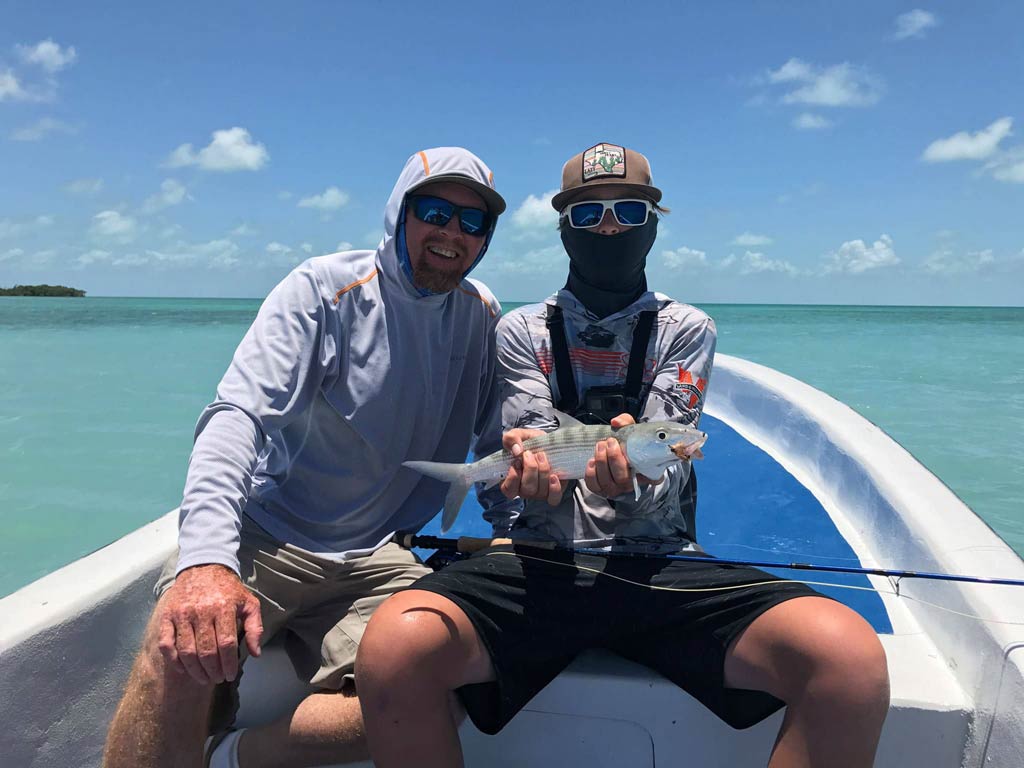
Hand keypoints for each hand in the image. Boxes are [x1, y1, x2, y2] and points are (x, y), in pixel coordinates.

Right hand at [156, 564, 262, 684]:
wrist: (203, 567)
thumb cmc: (228, 589)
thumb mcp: (249, 602)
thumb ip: (254, 627)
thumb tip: (256, 653)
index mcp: (224, 607)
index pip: (226, 644)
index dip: (229, 664)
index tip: (230, 675)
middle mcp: (201, 611)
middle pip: (206, 651)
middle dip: (213, 671)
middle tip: (217, 678)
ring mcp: (182, 614)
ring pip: (186, 651)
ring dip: (195, 670)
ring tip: (204, 678)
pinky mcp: (167, 616)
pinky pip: (166, 644)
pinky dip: (173, 661)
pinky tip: (184, 669)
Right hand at [500, 428, 562, 505]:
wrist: (548, 442)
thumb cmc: (530, 442)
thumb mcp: (518, 435)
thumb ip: (512, 438)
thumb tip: (517, 450)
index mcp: (512, 480)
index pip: (508, 489)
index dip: (513, 476)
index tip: (517, 460)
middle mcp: (524, 490)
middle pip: (527, 489)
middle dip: (531, 469)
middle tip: (532, 454)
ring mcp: (539, 492)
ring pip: (540, 491)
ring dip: (543, 472)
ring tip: (542, 456)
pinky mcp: (554, 491)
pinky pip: (554, 498)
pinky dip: (554, 488)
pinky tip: (554, 476)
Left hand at [583, 414, 663, 496]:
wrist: (614, 451)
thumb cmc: (626, 443)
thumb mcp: (630, 430)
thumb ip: (626, 422)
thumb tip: (615, 422)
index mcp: (646, 472)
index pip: (653, 479)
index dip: (646, 471)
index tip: (635, 453)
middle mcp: (631, 484)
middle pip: (623, 478)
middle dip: (614, 458)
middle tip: (610, 441)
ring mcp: (616, 488)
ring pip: (607, 482)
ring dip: (602, 461)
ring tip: (600, 445)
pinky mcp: (601, 489)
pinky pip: (594, 485)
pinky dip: (591, 473)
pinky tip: (592, 461)